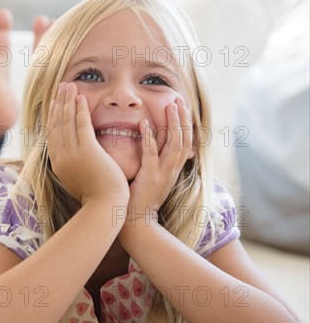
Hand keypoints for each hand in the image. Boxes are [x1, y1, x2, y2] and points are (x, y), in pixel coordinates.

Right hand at [46, 82, 129, 206]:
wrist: (104, 206)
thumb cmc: (97, 197)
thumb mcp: (79, 179)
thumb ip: (74, 165)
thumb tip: (74, 157)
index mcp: (58, 164)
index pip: (52, 134)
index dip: (53, 116)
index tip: (54, 103)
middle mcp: (61, 157)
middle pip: (57, 124)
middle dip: (58, 103)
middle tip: (61, 87)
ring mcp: (72, 154)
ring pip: (66, 121)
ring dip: (67, 101)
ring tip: (69, 85)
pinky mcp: (87, 151)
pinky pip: (81, 124)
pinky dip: (80, 109)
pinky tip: (81, 97)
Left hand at [122, 97, 192, 228]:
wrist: (137, 224)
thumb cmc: (139, 200)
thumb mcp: (153, 179)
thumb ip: (155, 162)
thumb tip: (152, 144)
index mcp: (173, 169)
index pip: (184, 141)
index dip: (185, 123)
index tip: (181, 105)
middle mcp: (172, 170)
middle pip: (185, 139)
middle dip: (183, 118)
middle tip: (179, 99)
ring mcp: (163, 173)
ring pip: (175, 144)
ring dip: (173, 123)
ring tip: (170, 105)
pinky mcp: (150, 177)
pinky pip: (151, 154)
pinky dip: (149, 138)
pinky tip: (143, 123)